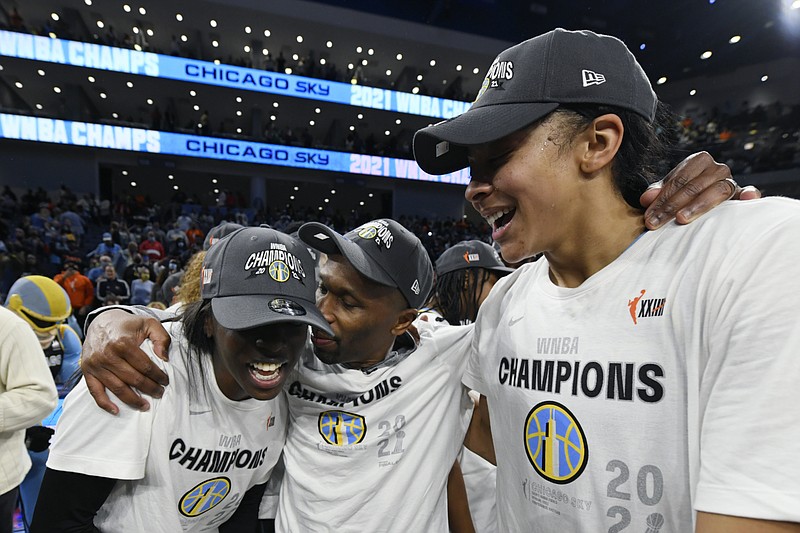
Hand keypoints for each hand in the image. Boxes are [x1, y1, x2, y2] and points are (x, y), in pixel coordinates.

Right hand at [82, 309, 171, 413]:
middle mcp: (107, 355)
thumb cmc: (128, 325)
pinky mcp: (87, 371)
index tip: (165, 381)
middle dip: (149, 389)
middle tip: (159, 393)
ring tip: (145, 405)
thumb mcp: (149, 323)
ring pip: (117, 388)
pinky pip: (95, 391)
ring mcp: (95, 364)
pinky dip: (105, 403)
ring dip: (132, 400)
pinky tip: (116, 410)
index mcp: (123, 343)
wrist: (102, 321)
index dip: (158, 376)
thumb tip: (164, 358)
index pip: (145, 366)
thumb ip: (161, 338)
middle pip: (133, 379)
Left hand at [640, 152, 761, 228]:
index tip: (649, 217)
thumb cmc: (683, 195)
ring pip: (716, 190)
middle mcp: (717, 168)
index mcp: (698, 161)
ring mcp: (731, 181)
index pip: (678, 180)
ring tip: (681, 219)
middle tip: (656, 223)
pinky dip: (749, 194)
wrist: (703, 200)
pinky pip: (748, 193)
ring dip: (697, 205)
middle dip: (671, 206)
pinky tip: (746, 199)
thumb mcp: (668, 192)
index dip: (661, 199)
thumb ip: (657, 193)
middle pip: (693, 186)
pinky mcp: (742, 195)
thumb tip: (647, 199)